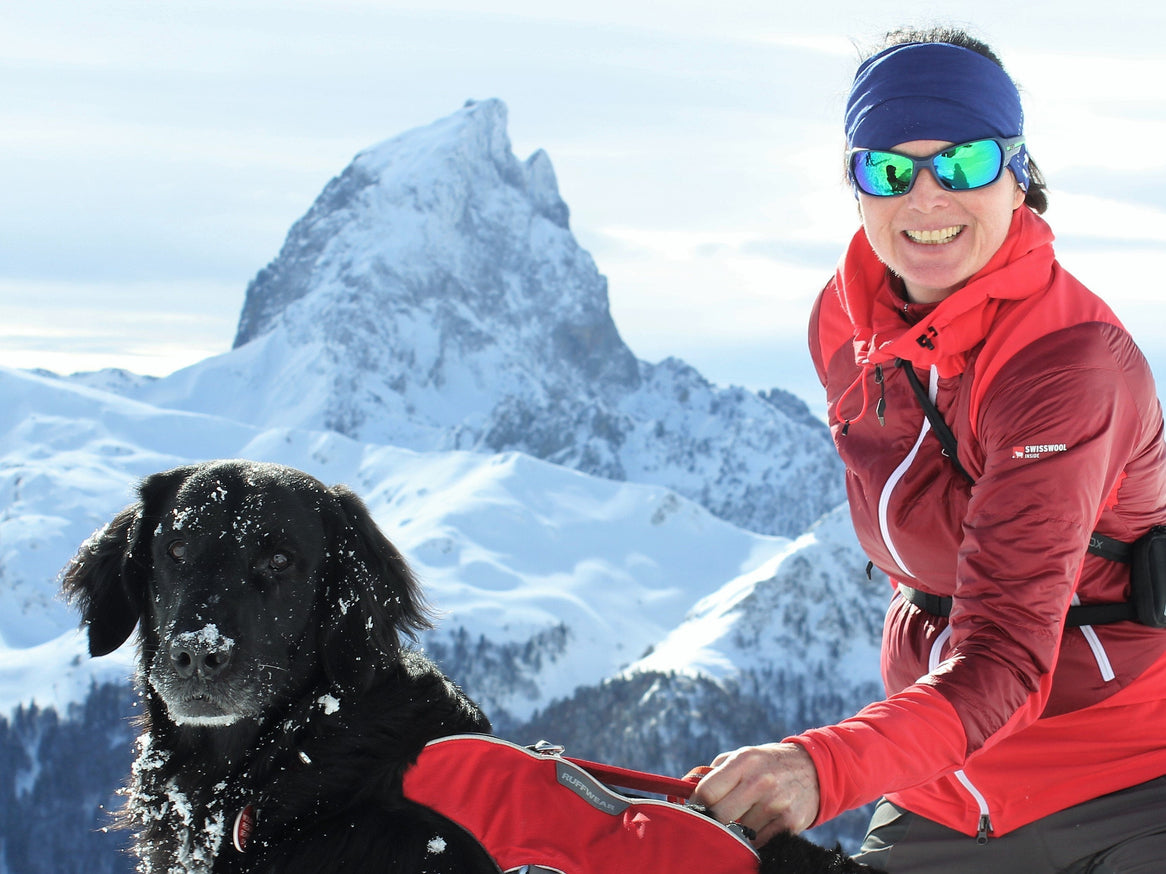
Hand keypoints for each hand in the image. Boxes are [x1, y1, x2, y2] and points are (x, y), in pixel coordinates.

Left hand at [690, 742, 819, 845]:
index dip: (696, 805)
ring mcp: (776, 803)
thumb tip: (684, 791)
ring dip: (736, 830)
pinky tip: (758, 826)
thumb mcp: (743, 756)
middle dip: (713, 821)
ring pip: (739, 831)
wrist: (815, 768)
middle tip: (713, 821)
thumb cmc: (767, 763)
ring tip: (742, 819)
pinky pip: (759, 842)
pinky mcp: (790, 823)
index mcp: (743, 761)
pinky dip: (754, 839)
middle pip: (719, 815)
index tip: (694, 810)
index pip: (707, 791)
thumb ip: (715, 771)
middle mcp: (759, 781)